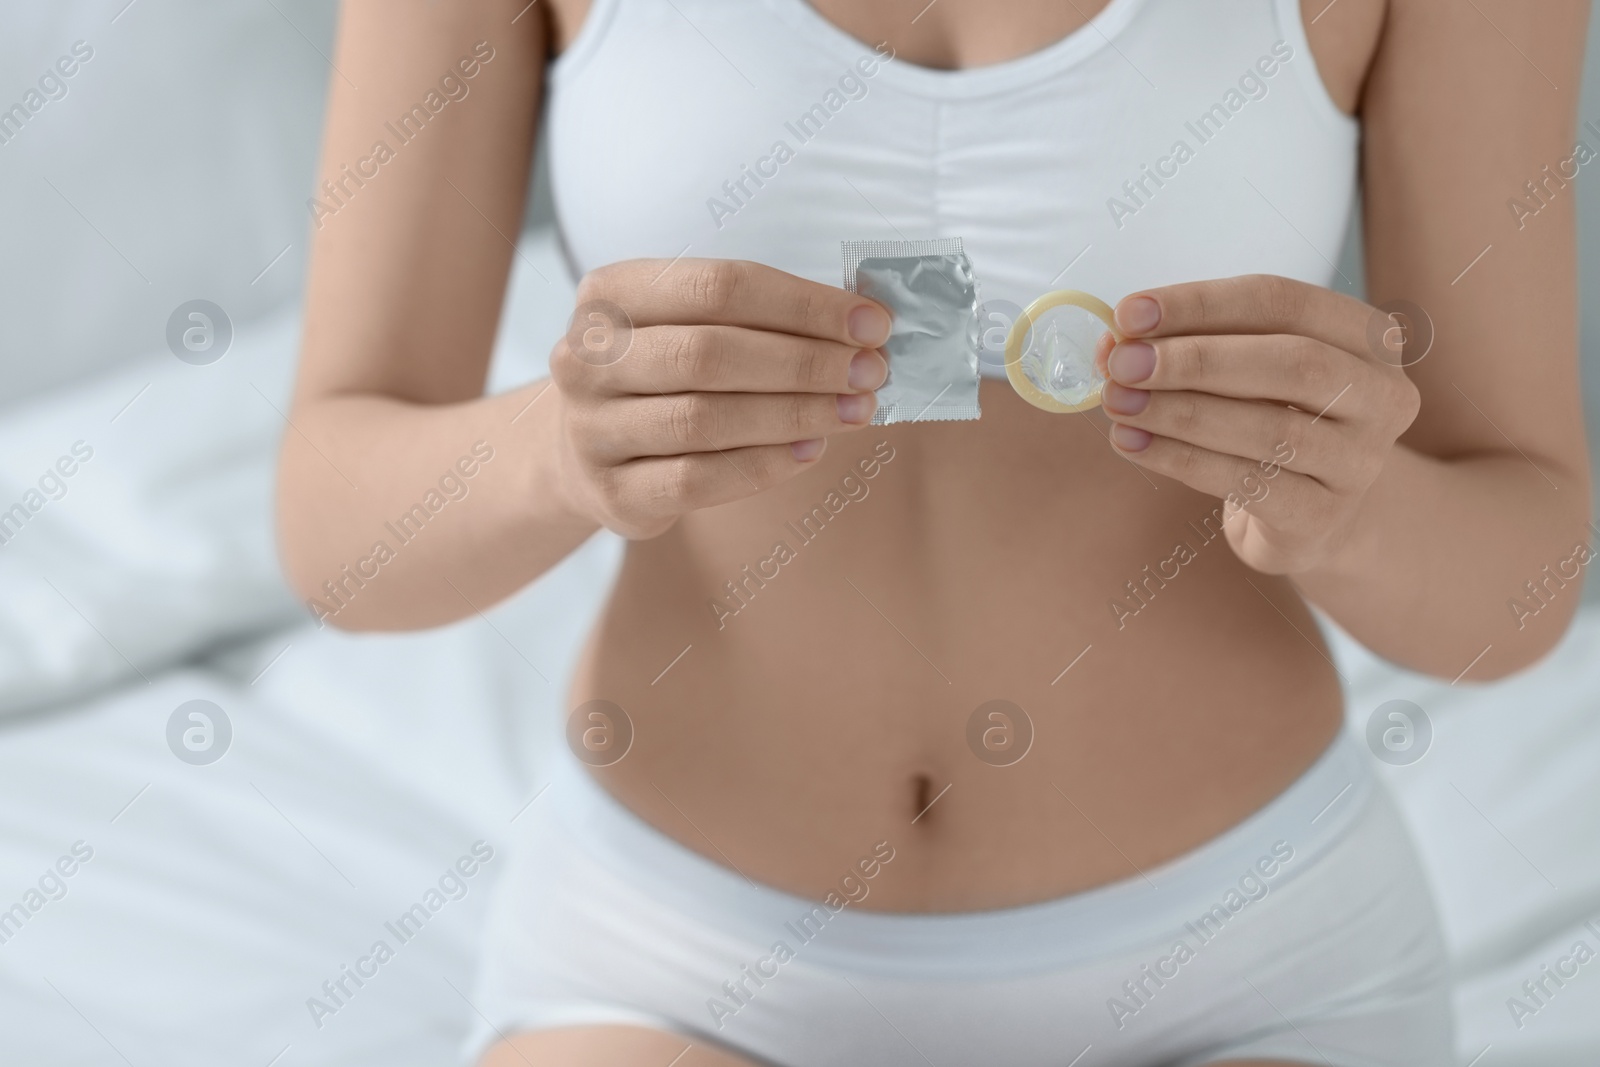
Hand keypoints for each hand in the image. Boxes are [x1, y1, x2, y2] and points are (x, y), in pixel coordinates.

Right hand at [550, 258, 890, 538]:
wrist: (584, 454)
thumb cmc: (660, 376)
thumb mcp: (686, 327)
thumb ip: (757, 319)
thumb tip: (862, 327)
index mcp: (611, 294)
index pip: (718, 286)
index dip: (803, 305)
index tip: (871, 323)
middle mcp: (587, 357)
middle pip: (710, 353)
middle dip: (804, 363)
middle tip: (870, 372)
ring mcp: (592, 428)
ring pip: (706, 419)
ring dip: (794, 414)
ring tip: (855, 411)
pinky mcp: (611, 492)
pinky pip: (698, 480)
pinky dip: (764, 465)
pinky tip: (810, 451)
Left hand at [1095, 275, 1420, 574]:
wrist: (1312, 517)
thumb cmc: (1273, 420)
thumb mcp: (1248, 371)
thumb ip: (1195, 344)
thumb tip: (1118, 339)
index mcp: (1368, 336)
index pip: (1281, 302)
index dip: (1201, 304)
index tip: (1129, 312)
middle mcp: (1382, 394)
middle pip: (1290, 362)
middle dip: (1195, 360)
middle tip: (1121, 362)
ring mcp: (1361, 461)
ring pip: (1268, 427)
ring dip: (1179, 411)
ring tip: (1118, 402)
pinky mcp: (1324, 516)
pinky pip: (1247, 481)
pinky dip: (1180, 459)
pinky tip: (1133, 443)